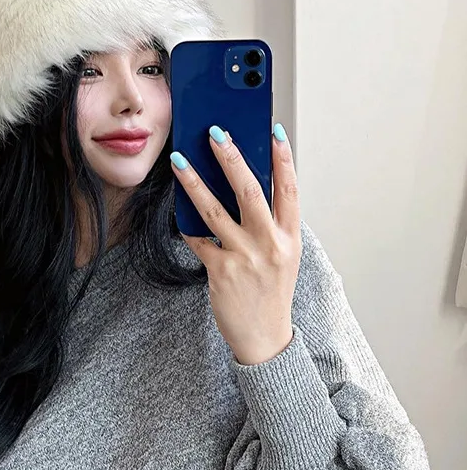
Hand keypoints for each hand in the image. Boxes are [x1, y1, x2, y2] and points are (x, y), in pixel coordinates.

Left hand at [170, 124, 301, 365]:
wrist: (264, 338)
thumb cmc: (271, 291)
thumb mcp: (283, 255)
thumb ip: (270, 224)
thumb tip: (244, 184)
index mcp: (290, 236)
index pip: (290, 189)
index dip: (283, 158)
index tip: (274, 131)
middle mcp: (270, 244)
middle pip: (250, 191)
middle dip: (231, 158)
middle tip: (215, 133)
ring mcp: (245, 257)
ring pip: (215, 210)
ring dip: (194, 182)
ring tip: (180, 160)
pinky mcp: (221, 271)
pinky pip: (198, 239)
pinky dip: (187, 225)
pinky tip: (178, 212)